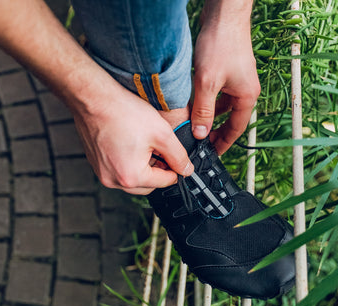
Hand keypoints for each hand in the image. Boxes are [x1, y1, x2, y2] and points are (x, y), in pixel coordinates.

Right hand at [72, 84, 193, 194]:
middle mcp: (113, 180)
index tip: (174, 155)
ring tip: (143, 143)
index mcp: (130, 177)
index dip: (174, 167)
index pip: (164, 182)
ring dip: (142, 167)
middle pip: (147, 185)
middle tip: (159, 149)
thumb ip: (178, 155)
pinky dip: (126, 161)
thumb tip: (186, 169)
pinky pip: (117, 170)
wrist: (94, 99)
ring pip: (132, 178)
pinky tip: (128, 142)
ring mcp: (101, 173)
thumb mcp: (161, 133)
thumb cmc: (122, 112)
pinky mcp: (95, 164)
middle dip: (157, 170)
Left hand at [192, 6, 260, 154]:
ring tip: (193, 126)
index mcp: (247, 97)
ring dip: (209, 116)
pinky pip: (218, 94)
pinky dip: (207, 102)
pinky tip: (193, 104)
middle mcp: (245, 90)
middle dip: (214, 132)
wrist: (223, 16)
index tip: (211, 154)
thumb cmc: (220, 46)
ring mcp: (237, 80)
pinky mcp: (228, 72)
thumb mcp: (207, 83)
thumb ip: (203, 111)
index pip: (236, 129)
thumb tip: (200, 134)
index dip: (223, 143)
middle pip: (230, 119)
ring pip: (222, 107)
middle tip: (199, 143)